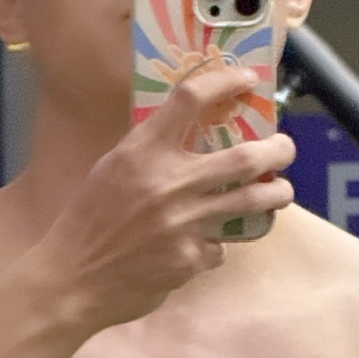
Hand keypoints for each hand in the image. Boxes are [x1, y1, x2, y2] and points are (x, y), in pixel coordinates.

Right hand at [29, 63, 296, 329]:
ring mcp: (184, 223)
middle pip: (246, 158)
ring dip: (276, 195)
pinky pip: (221, 246)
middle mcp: (168, 183)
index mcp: (142, 151)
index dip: (225, 81)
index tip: (248, 79)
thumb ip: (152, 151)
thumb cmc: (91, 218)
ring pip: (253, 202)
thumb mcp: (113, 169)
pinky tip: (205, 245)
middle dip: (278, 150)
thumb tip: (195, 132)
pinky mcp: (191, 259)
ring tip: (280, 191)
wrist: (72, 278)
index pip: (189, 99)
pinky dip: (217, 244)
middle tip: (286, 148)